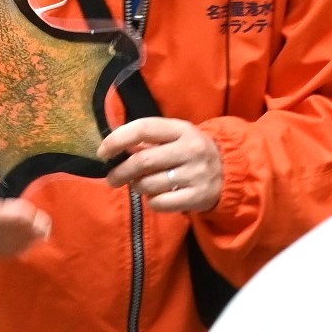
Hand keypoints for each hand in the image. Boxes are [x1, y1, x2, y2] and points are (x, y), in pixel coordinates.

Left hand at [98, 117, 222, 212]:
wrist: (228, 171)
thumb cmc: (190, 151)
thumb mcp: (176, 137)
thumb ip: (148, 140)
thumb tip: (113, 149)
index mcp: (182, 129)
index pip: (144, 128)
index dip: (118, 139)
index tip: (103, 152)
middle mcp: (191, 149)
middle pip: (143, 161)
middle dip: (121, 172)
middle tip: (113, 178)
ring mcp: (196, 174)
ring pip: (149, 184)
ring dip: (138, 187)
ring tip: (141, 185)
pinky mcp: (198, 196)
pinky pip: (160, 203)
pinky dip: (152, 201)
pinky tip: (158, 196)